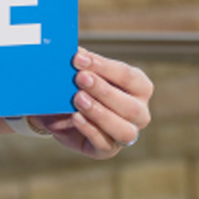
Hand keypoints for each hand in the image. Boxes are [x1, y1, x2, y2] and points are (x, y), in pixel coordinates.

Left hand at [29, 47, 152, 158]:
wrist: (59, 110)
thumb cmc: (78, 85)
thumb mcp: (80, 71)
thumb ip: (81, 62)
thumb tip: (71, 48)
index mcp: (138, 87)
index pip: (129, 77)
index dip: (104, 67)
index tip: (78, 58)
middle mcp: (139, 112)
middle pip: (131, 106)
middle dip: (104, 91)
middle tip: (79, 78)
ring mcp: (126, 134)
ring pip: (124, 130)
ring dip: (100, 113)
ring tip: (77, 99)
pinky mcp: (107, 149)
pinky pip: (104, 144)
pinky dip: (89, 129)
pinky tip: (75, 117)